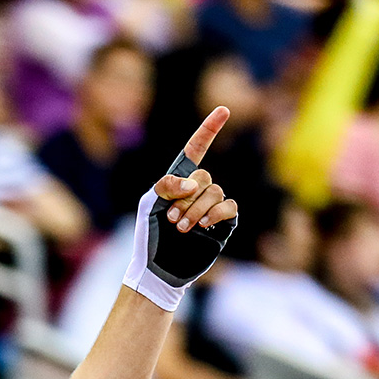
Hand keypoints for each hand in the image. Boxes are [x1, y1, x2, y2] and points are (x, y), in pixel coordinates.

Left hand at [124, 107, 239, 310]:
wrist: (158, 268)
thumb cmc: (149, 237)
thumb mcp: (149, 204)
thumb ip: (166, 185)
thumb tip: (193, 183)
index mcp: (178, 182)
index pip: (196, 150)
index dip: (209, 130)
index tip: (224, 110)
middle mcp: (198, 192)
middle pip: (204, 177)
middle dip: (186, 197)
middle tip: (171, 218)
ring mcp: (211, 207)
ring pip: (215, 192)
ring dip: (197, 209)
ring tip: (181, 228)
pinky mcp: (223, 224)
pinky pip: (230, 207)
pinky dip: (216, 213)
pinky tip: (204, 226)